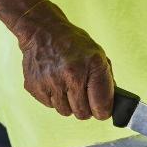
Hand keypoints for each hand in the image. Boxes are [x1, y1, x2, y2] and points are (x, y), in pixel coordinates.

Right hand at [17, 4, 113, 119]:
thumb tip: (110, 105)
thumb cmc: (73, 45)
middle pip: (83, 114)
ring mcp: (52, 83)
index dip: (102, 110)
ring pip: (65, 112)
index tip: (100, 108)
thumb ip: (106, 80)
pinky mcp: (36, 87)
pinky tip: (54, 82)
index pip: (101, 107)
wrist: (42, 32)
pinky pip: (50, 106)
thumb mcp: (97, 55)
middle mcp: (72, 76)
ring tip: (66, 85)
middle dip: (85, 108)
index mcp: (92, 67)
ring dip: (68, 103)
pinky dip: (53, 98)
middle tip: (81, 94)